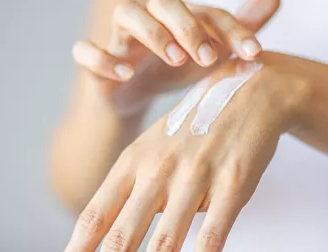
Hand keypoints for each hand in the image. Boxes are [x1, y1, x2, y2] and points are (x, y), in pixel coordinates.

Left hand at [64, 52, 311, 251]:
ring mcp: (196, 177)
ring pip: (165, 242)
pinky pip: (212, 234)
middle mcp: (158, 170)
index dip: (77, 250)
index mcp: (133, 161)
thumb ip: (132, 188)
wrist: (250, 92)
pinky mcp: (232, 185)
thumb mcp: (154, 146)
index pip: (94, 216)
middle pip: (121, 237)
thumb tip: (110, 234)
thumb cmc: (196, 125)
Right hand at [72, 0, 279, 114]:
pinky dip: (103, 58)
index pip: (209, 12)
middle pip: (164, 1)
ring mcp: (121, 38)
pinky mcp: (96, 62)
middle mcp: (151, 19)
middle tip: (207, 57)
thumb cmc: (175, 69)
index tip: (254, 53)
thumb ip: (239, 29)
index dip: (233, 29)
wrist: (135, 96)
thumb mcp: (211, 54)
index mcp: (181, 17)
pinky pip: (86, 50)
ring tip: (176, 59)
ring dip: (152, 33)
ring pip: (126, 13)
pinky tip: (126, 73)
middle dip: (188, 26)